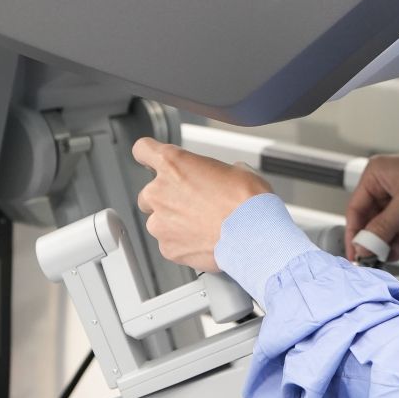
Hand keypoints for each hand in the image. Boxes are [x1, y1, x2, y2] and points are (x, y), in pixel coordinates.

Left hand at [132, 138, 272, 272]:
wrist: (255, 236)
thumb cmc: (248, 202)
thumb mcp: (238, 170)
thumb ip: (216, 171)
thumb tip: (222, 176)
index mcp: (173, 165)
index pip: (143, 150)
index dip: (148, 155)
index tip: (150, 160)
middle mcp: (159, 192)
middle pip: (149, 192)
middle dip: (167, 197)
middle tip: (193, 203)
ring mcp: (160, 223)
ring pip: (159, 221)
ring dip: (175, 222)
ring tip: (203, 225)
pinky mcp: (168, 248)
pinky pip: (170, 243)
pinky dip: (183, 243)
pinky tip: (204, 240)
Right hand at [344, 151, 398, 261]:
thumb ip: (384, 225)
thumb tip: (363, 245)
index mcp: (376, 176)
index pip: (355, 209)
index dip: (354, 233)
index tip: (355, 255)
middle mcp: (384, 190)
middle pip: (368, 224)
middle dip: (374, 242)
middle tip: (376, 258)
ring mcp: (398, 206)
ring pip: (383, 234)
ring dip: (389, 245)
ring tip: (398, 249)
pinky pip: (398, 237)